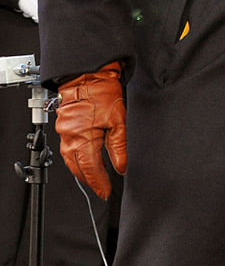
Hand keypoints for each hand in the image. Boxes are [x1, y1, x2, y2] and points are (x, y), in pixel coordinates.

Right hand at [56, 61, 126, 199]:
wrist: (88, 74)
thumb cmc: (102, 91)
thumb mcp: (118, 120)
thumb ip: (119, 147)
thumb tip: (121, 166)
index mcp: (83, 139)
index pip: (91, 170)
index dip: (99, 183)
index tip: (106, 191)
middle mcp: (70, 138)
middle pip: (78, 169)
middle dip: (90, 181)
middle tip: (102, 188)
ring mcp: (64, 133)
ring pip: (70, 160)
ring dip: (82, 170)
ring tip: (96, 176)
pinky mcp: (63, 126)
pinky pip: (68, 149)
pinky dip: (77, 157)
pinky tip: (87, 158)